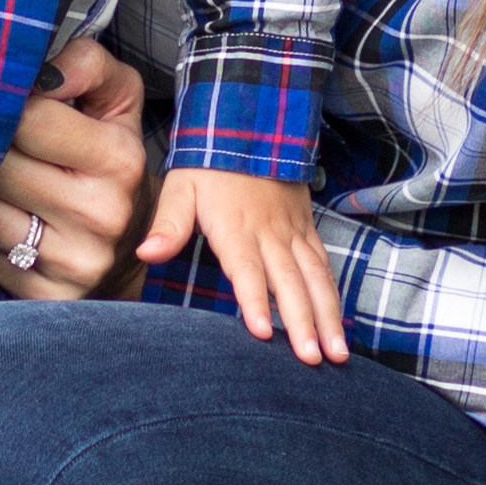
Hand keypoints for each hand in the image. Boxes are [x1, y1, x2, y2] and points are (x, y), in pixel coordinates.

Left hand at [0, 36, 155, 299]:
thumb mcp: (116, 99)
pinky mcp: (46, 294)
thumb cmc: (112, 160)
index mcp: (119, 160)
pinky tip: (0, 217)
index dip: (8, 106)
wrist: (134, 243)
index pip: (30, 119)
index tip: (8, 106)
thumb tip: (42, 72)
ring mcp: (75, 261)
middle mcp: (101, 214)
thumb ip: (85, 64)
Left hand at [141, 169, 346, 363]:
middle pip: (290, 283)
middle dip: (304, 324)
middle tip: (313, 361)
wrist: (249, 123)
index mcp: (236, 227)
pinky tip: (339, 323)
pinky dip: (333, 295)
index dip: (255, 301)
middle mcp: (270, 233)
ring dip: (329, 317)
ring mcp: (293, 231)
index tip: (262, 333)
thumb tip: (146, 254)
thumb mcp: (181, 186)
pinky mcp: (306, 228)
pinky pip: (323, 264)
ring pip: (316, 278)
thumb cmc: (208, 164)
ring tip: (339, 354)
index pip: (247, 271)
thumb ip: (169, 224)